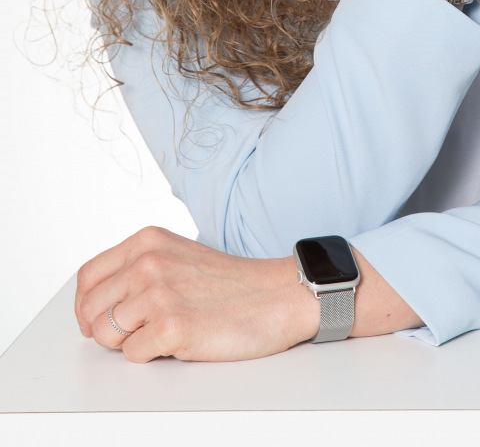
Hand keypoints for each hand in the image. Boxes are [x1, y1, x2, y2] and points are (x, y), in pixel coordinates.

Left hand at [74, 226, 317, 362]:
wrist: (275, 296)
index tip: (97, 320)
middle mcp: (148, 262)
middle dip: (108, 328)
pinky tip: (179, 341)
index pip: (88, 277)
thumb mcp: (176, 256)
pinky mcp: (171, 326)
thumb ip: (136, 269)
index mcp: (146, 241)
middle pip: (91, 310)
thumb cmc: (229, 283)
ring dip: (129, 343)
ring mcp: (158, 293)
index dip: (86, 305)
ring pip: (105, 336)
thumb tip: (94, 304)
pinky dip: (152, 356)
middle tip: (140, 331)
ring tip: (162, 332)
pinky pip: (133, 356)